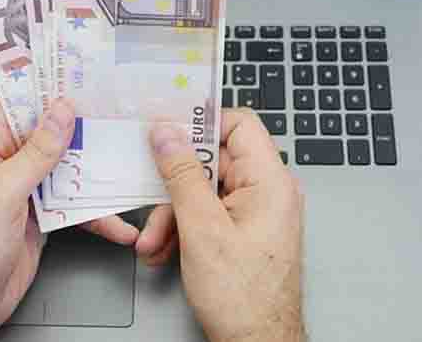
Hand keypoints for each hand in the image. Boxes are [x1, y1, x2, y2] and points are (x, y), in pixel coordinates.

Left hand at [0, 99, 138, 341]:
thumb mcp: (2, 193)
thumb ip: (35, 152)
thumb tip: (59, 112)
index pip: (18, 102)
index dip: (47, 87)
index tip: (79, 74)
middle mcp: (3, 161)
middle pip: (48, 132)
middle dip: (81, 127)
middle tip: (115, 114)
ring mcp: (23, 187)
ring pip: (66, 166)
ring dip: (94, 171)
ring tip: (123, 164)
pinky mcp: (40, 213)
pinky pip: (72, 202)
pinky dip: (94, 211)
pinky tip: (115, 220)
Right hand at [138, 109, 303, 341]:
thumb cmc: (245, 299)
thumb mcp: (202, 229)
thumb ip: (182, 175)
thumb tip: (168, 134)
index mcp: (270, 182)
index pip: (239, 124)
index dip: (201, 122)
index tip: (168, 130)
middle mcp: (269, 192)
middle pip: (213, 162)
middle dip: (174, 187)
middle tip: (151, 202)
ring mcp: (257, 213)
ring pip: (205, 191)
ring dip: (172, 214)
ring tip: (155, 241)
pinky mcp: (245, 231)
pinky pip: (209, 214)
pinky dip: (184, 229)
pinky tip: (166, 250)